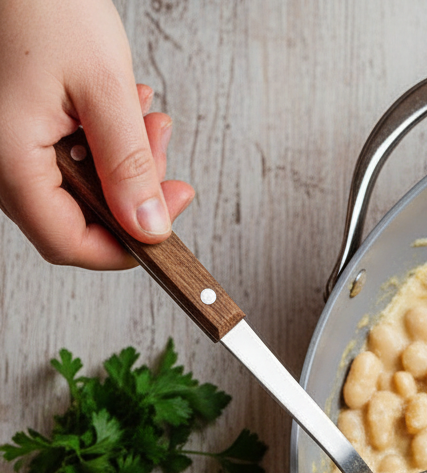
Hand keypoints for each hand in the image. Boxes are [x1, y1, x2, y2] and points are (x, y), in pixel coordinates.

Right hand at [0, 0, 193, 268]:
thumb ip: (129, 165)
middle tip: (163, 149)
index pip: (67, 242)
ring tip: (148, 118)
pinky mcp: (22, 131)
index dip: (122, 247)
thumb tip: (149, 226)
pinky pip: (68, 158)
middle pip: (77, 218)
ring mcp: (10, 148)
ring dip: (125, 163)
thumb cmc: (43, 4)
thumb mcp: (103, 87)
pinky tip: (126, 110)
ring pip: (79, 188)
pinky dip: (105, 143)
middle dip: (131, 193)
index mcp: (10, 161)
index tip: (164, 227)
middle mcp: (2, 163)